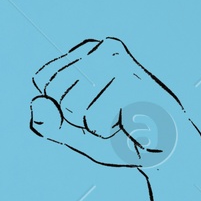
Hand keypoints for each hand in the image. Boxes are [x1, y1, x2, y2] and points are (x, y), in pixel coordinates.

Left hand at [28, 36, 183, 169]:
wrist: (164, 151)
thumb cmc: (118, 137)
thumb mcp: (73, 133)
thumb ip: (48, 123)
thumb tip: (37, 102)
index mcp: (86, 53)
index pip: (43, 78)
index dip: (59, 105)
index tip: (89, 107)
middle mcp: (103, 48)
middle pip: (55, 91)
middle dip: (75, 116)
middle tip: (108, 115)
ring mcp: (120, 61)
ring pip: (72, 105)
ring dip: (92, 125)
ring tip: (119, 117)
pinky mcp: (132, 79)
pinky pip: (94, 118)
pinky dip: (106, 130)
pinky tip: (129, 121)